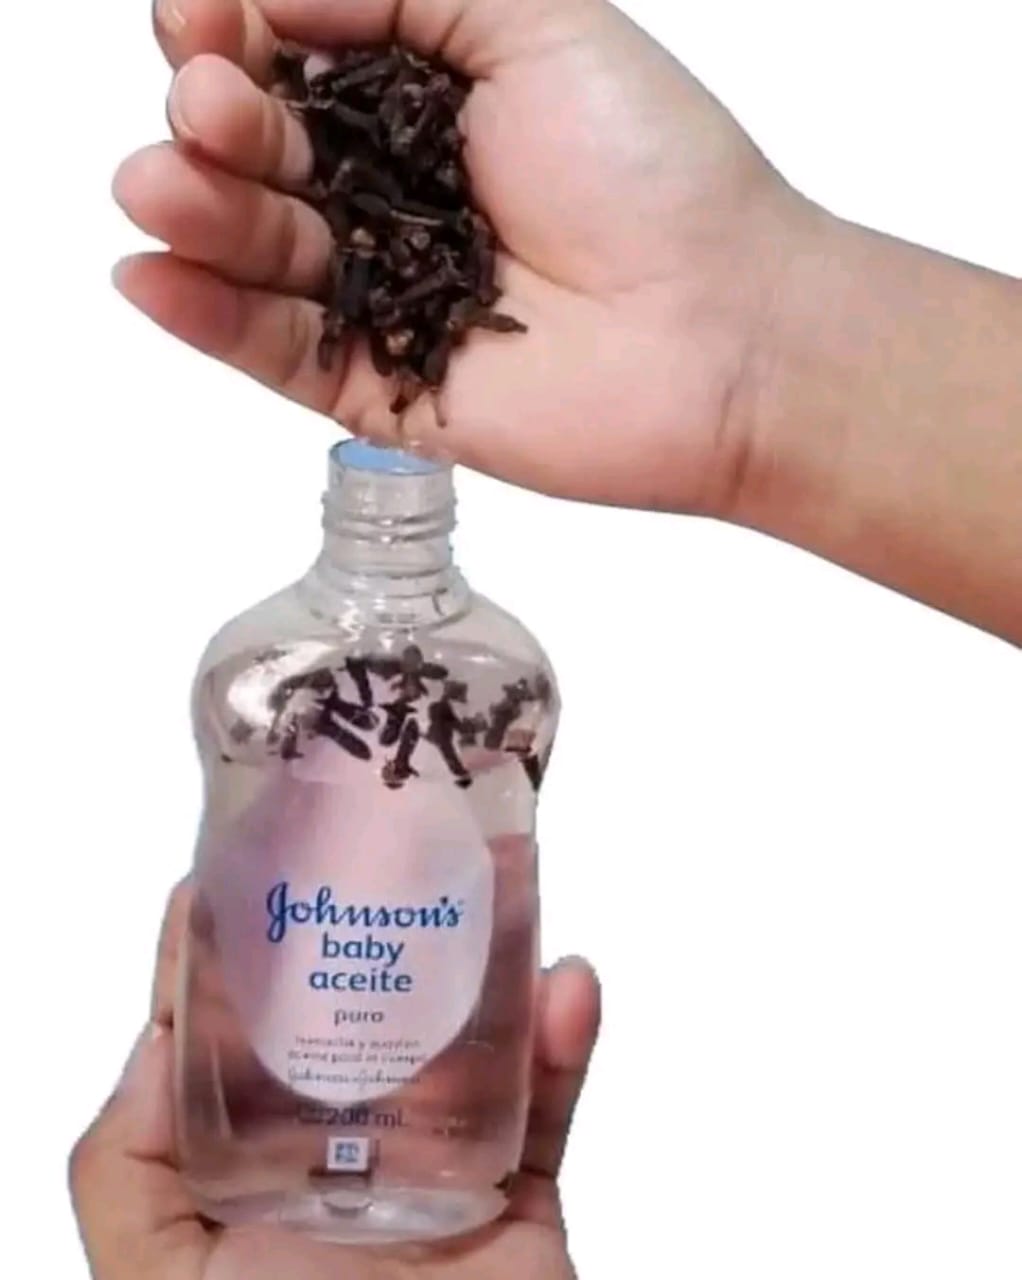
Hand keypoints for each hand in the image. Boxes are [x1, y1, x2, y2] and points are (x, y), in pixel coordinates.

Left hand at [70, 882, 601, 1279]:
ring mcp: (437, 1169)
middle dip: (376, 923)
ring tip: (498, 883)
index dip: (234, 944)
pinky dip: (566, 1045)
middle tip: (393, 837)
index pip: (236, 1033)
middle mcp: (341, 1151)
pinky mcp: (520, 1197)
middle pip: (363, 1012)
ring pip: (467, 1038)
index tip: (245, 853)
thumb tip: (158, 1035)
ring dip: (491, 959)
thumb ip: (127, 1172)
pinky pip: (550, 1107)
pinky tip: (570, 985)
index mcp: (251, 1164)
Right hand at [113, 0, 809, 512]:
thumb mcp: (538, 25)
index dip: (235, 34)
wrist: (724, 333)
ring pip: (261, 252)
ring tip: (158, 186)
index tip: (207, 17)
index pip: (294, 61)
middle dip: (215, 120)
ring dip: (196, 211)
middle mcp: (395, 199)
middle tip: (207, 105)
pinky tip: (150, 276)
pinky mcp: (382, 388)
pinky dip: (208, 318)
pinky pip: (277, 354)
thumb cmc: (659, 174)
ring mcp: (384, 298)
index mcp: (426, 105)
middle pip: (262, 153)